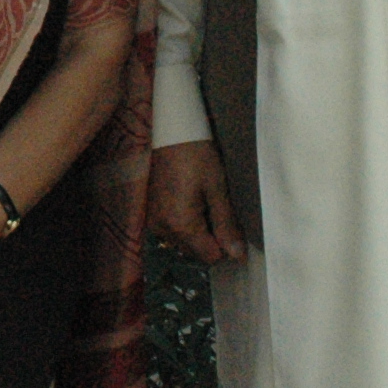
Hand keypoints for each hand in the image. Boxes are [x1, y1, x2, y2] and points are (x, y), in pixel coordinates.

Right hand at [148, 141, 246, 264]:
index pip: (210, 256)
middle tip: (218, 207)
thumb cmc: (197, 155)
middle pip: (196, 252)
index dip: (226, 245)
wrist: (170, 131)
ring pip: (184, 242)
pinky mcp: (150, 212)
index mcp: (180, 225)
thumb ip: (226, 224)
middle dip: (211, 237)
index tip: (232, 224)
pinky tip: (191, 200)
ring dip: (198, 230)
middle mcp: (162, 229)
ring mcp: (153, 221)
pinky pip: (172, 230)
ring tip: (204, 201)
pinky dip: (185, 222)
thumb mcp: (217, 188)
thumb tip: (237, 255)